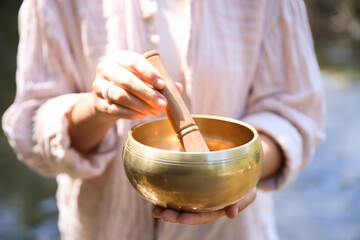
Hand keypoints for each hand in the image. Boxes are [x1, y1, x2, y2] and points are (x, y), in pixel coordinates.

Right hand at [68, 50, 182, 151]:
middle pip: (127, 80)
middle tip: (163, 104)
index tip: (163, 84)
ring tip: (156, 111)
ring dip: (141, 105)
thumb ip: (158, 81)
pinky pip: (115, 109)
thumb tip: (178, 88)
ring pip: (120, 95)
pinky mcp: (98, 104)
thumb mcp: (142, 79)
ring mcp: (99, 86)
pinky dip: (132, 113)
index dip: (149, 73)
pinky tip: (143, 115)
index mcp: (119, 58)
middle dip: (148, 93)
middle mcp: (106, 69)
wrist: (106, 102)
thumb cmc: (130, 86)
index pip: (134, 61)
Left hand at [152, 188, 256, 224]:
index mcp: (216, 208)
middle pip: (188, 212)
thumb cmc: (244, 181)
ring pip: (179, 203)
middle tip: (162, 215)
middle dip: (174, 215)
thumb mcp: (248, 191)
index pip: (203, 215)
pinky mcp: (190, 183)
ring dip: (166, 208)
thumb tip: (232, 215)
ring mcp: (196, 194)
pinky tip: (155, 196)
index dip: (192, 218)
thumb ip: (240, 202)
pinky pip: (176, 189)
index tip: (181, 219)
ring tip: (155, 210)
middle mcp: (204, 203)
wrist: (239, 164)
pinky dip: (165, 193)